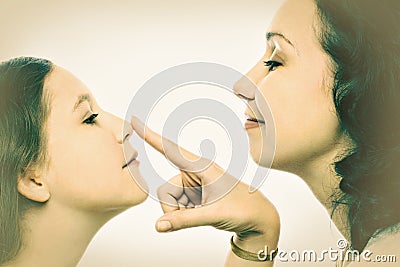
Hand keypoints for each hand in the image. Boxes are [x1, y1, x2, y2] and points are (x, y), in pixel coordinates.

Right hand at [131, 116, 279, 253]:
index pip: (171, 150)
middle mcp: (194, 171)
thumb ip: (184, 221)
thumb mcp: (213, 215)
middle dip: (174, 208)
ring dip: (180, 212)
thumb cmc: (242, 209)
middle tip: (196, 213)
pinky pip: (176, 205)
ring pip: (170, 200)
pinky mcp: (193, 193)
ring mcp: (193, 183)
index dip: (150, 136)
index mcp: (201, 166)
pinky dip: (183, 214)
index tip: (135, 122)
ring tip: (203, 212)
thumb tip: (158, 226)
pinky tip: (202, 212)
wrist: (257, 218)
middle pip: (166, 190)